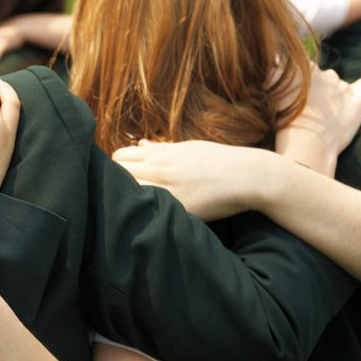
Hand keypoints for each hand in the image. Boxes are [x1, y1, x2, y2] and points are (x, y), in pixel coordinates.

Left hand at [113, 140, 279, 220]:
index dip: (115, 166)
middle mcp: (160, 169)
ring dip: (125, 197)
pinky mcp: (179, 208)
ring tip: (130, 206)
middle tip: (119, 193)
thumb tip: (141, 144)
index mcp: (161, 154)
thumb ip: (161, 148)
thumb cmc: (219, 161)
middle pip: (117, 172)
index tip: (118, 175)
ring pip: (129, 190)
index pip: (119, 156)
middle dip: (113, 181)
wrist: (247, 176)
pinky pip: (149, 208)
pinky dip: (142, 211)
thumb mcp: (188, 148)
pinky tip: (144, 217)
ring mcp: (168, 188)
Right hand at [274, 64, 360, 176]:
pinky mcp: (357, 100)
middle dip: (316, 90)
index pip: (301, 70)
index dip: (298, 87)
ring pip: (338, 84)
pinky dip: (359, 92)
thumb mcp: (270, 94)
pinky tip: (351, 103)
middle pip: (320, 77)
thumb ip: (272, 73)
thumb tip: (275, 62)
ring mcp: (341, 86)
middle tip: (308, 112)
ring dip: (334, 95)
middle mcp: (322, 74)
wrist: (306, 147)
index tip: (293, 101)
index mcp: (301, 70)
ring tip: (325, 116)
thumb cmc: (284, 126)